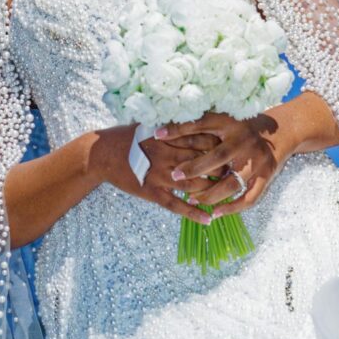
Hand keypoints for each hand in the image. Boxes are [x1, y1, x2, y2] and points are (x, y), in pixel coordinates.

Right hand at [88, 123, 224, 225]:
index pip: (200, 140)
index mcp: (167, 137)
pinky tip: (208, 219)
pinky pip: (176, 206)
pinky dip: (193, 213)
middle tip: (236, 172)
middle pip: (201, 163)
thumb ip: (171, 125)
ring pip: (193, 186)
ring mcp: (159, 176)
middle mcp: (166, 156)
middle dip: (220, 169)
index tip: (233, 149)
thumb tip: (194, 119)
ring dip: (211, 191)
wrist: (102, 154)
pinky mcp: (152, 192)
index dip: (219, 145)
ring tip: (227, 196)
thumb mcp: (149, 124)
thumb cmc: (126, 136)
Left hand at [157, 109, 296, 222]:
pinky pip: (249, 198)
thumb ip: (201, 121)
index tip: (156, 134)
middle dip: (194, 168)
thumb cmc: (244, 125)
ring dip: (210, 194)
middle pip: (216, 157)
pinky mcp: (266, 176)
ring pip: (231, 183)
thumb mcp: (225, 117)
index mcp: (232, 123)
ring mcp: (257, 161)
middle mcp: (244, 141)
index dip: (178, 128)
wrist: (282, 131)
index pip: (200, 124)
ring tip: (192, 199)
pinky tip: (216, 213)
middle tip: (174, 176)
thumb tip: (166, 125)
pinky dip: (232, 208)